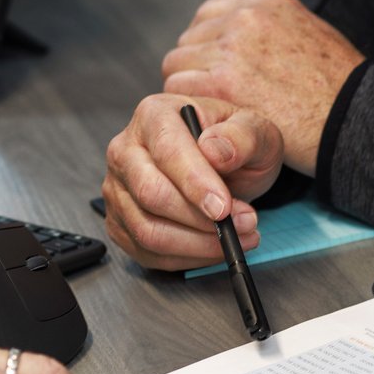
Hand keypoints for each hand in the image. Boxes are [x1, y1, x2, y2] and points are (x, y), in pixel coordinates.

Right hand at [100, 91, 283, 270]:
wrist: (224, 163)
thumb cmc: (234, 144)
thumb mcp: (255, 130)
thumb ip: (242, 136)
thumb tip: (216, 151)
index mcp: (154, 115)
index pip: (168, 152)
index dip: (196, 184)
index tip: (224, 208)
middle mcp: (126, 150)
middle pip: (151, 194)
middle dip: (200, 220)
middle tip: (243, 224)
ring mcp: (118, 189)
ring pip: (148, 230)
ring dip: (198, 244)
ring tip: (236, 237)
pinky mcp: (120, 222)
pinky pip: (147, 252)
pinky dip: (186, 258)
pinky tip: (213, 247)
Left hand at [158, 0, 364, 173]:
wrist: (356, 117)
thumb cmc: (341, 92)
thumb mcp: (313, 40)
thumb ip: (276, 35)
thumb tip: (252, 48)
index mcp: (269, 4)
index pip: (209, 14)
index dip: (207, 46)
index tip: (216, 71)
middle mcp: (247, 18)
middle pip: (189, 40)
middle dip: (196, 69)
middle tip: (212, 101)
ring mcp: (231, 47)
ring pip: (177, 64)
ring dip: (189, 88)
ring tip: (213, 113)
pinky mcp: (223, 82)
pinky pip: (178, 87)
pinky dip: (188, 107)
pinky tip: (209, 122)